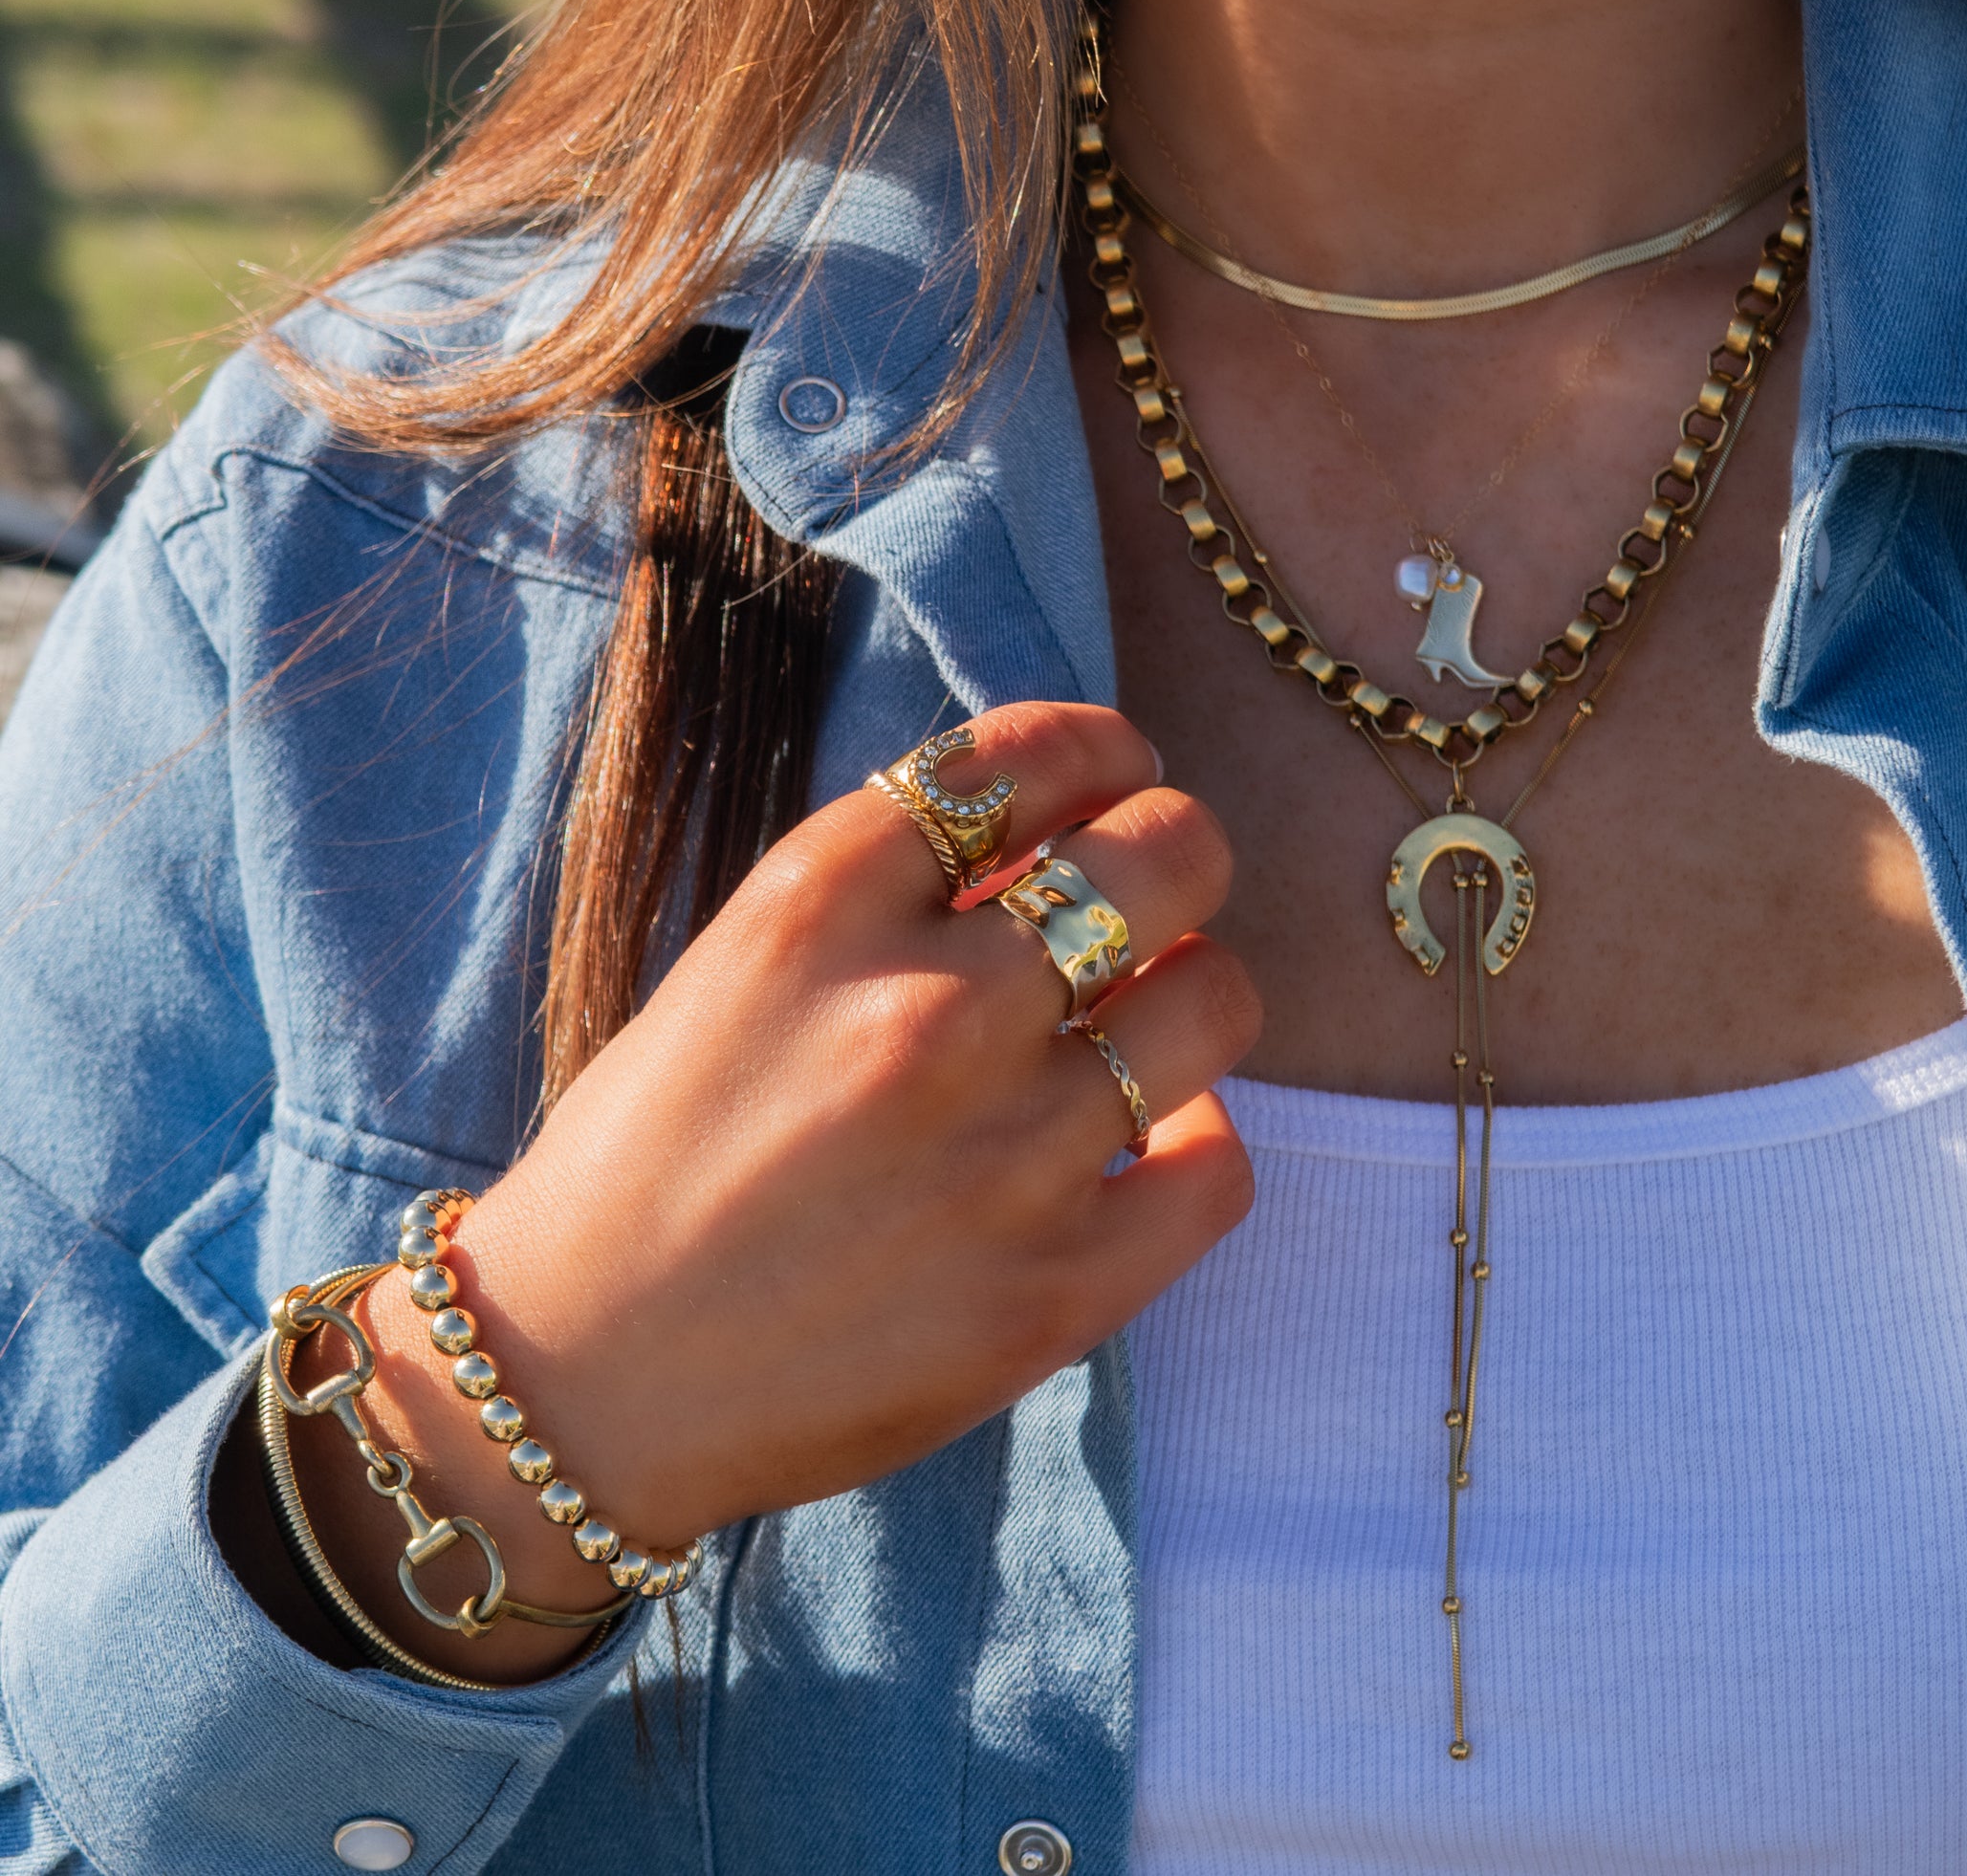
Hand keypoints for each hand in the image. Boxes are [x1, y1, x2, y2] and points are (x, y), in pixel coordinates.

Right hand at [281, 703, 1259, 1678]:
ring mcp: (1000, 1155)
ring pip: (1216, 999)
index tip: (1116, 773)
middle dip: (1177, 849)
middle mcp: (925, 1008)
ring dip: (1194, 988)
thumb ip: (885, 897)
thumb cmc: (645, 1163)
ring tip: (1146, 1018)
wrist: (582, 1383)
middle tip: (1157, 887)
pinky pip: (1218, 1169)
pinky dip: (1198, 1139)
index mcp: (821, 905)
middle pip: (1164, 854)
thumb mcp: (737, 968)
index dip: (1103, 749)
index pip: (1028, 756)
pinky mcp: (1051, 1293)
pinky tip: (1146, 1140)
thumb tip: (1051, 850)